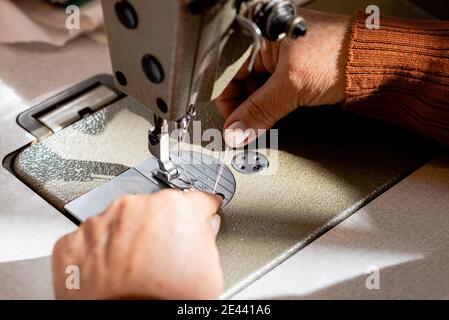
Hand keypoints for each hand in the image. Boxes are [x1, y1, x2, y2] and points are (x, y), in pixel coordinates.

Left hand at [52, 190, 223, 299]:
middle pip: (154, 209)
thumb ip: (208, 237)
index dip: (199, 211)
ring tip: (133, 270)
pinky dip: (99, 254)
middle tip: (162, 258)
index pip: (194, 199)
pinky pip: (91, 241)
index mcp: (173, 207)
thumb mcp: (209, 270)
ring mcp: (100, 223)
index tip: (199, 214)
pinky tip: (111, 274)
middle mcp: (134, 207)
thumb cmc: (165, 299)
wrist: (126, 319)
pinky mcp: (72, 242)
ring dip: (126, 239)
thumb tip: (205, 228)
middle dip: (159, 228)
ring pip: (119, 223)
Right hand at [217, 9, 351, 146]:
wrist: (377, 61)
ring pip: (256, 88)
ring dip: (260, 108)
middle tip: (251, 129)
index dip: (229, 103)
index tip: (235, 127)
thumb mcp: (292, 85)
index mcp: (258, 29)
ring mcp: (279, 54)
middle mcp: (265, 39)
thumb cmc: (343, 53)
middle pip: (240, 82)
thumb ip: (260, 111)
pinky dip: (272, 104)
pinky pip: (271, 89)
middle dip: (246, 108)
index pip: (227, 73)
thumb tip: (237, 132)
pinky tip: (279, 110)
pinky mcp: (291, 67)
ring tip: (270, 117)